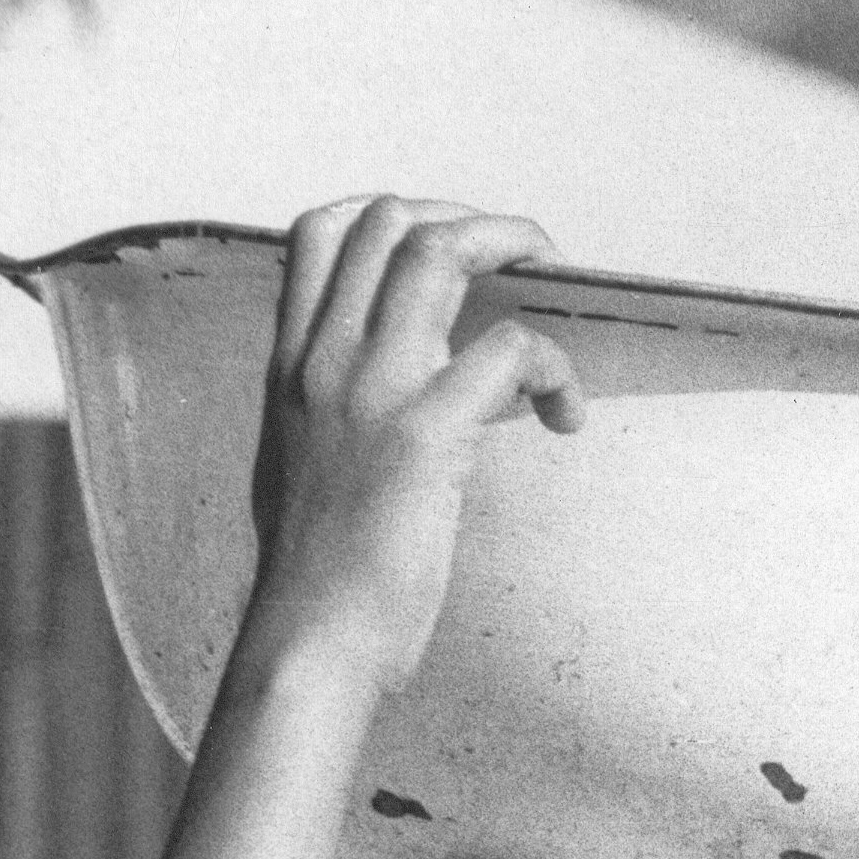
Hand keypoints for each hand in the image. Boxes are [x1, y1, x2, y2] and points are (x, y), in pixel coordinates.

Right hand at [239, 195, 584, 695]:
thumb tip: (419, 400)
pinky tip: (566, 414)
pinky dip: (554, 367)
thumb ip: (344, 417)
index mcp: (291, 367)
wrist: (311, 643)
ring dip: (515, 250)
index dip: (399, 215)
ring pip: (442, 253)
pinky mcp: (424, 437)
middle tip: (526, 262)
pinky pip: (509, 350)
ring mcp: (372, 392)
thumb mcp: (308, 469)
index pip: (322, 231)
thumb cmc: (320, 579)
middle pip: (391, 220)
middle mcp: (324, 361)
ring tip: (558, 291)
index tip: (454, 248)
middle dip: (473, 222)